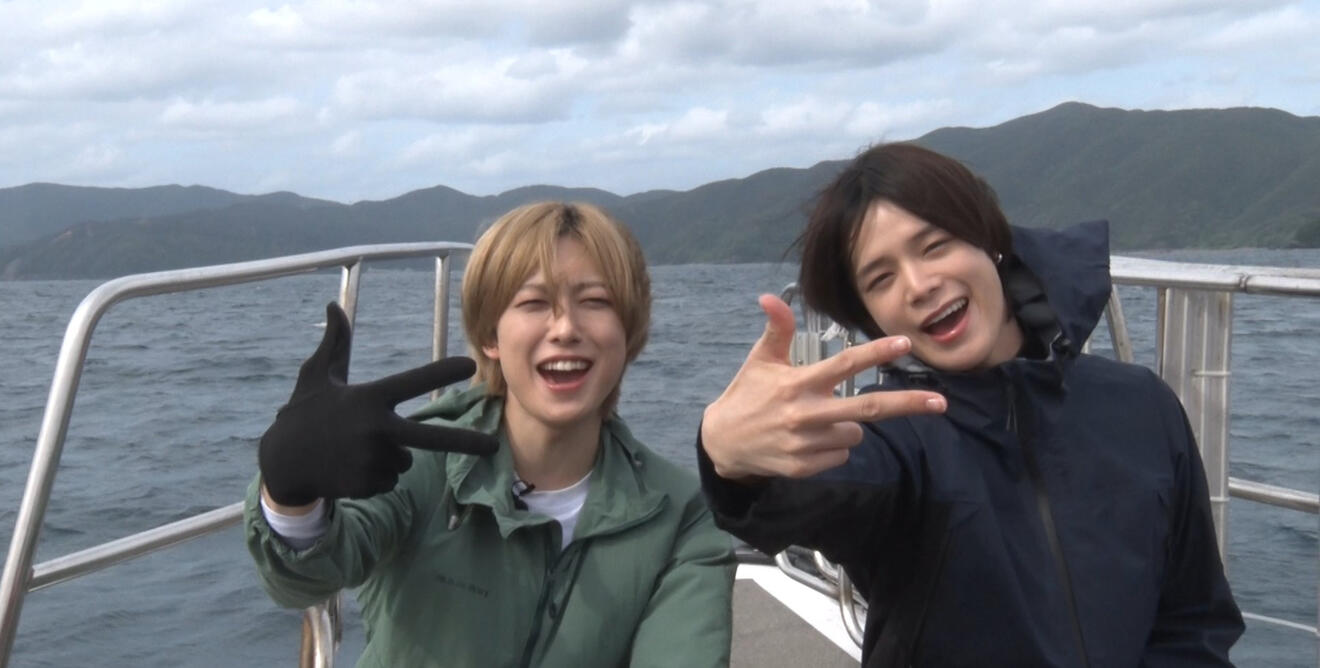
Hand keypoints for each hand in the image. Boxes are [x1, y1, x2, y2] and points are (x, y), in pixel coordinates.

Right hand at [258, 302, 497, 506]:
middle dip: (465, 441)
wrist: (280, 463)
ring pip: (403, 461)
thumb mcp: (316, 375)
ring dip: (388, 457)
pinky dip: (375, 476)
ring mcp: (371, 460)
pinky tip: (349, 468)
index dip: (441, 372)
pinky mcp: (366, 484)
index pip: (411, 382)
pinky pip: (390, 480)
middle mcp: (374, 429)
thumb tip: (333, 304)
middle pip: (430, 438)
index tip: (469, 366)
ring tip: (354, 450)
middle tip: (495, 444)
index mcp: (368, 399)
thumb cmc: (302, 413)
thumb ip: (334, 343)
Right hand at [700, 294, 945, 479]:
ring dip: (848, 425)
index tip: (904, 343)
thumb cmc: (747, 394)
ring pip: (856, 432)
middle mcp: (805, 413)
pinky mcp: (805, 466)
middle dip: (908, 404)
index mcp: (797, 383)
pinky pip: (842, 453)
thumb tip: (770, 296)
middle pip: (868, 408)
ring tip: (816, 420)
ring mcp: (806, 443)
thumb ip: (776, 329)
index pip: (843, 365)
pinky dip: (834, 446)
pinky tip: (809, 440)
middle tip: (941, 402)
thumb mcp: (759, 360)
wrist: (723, 443)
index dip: (875, 353)